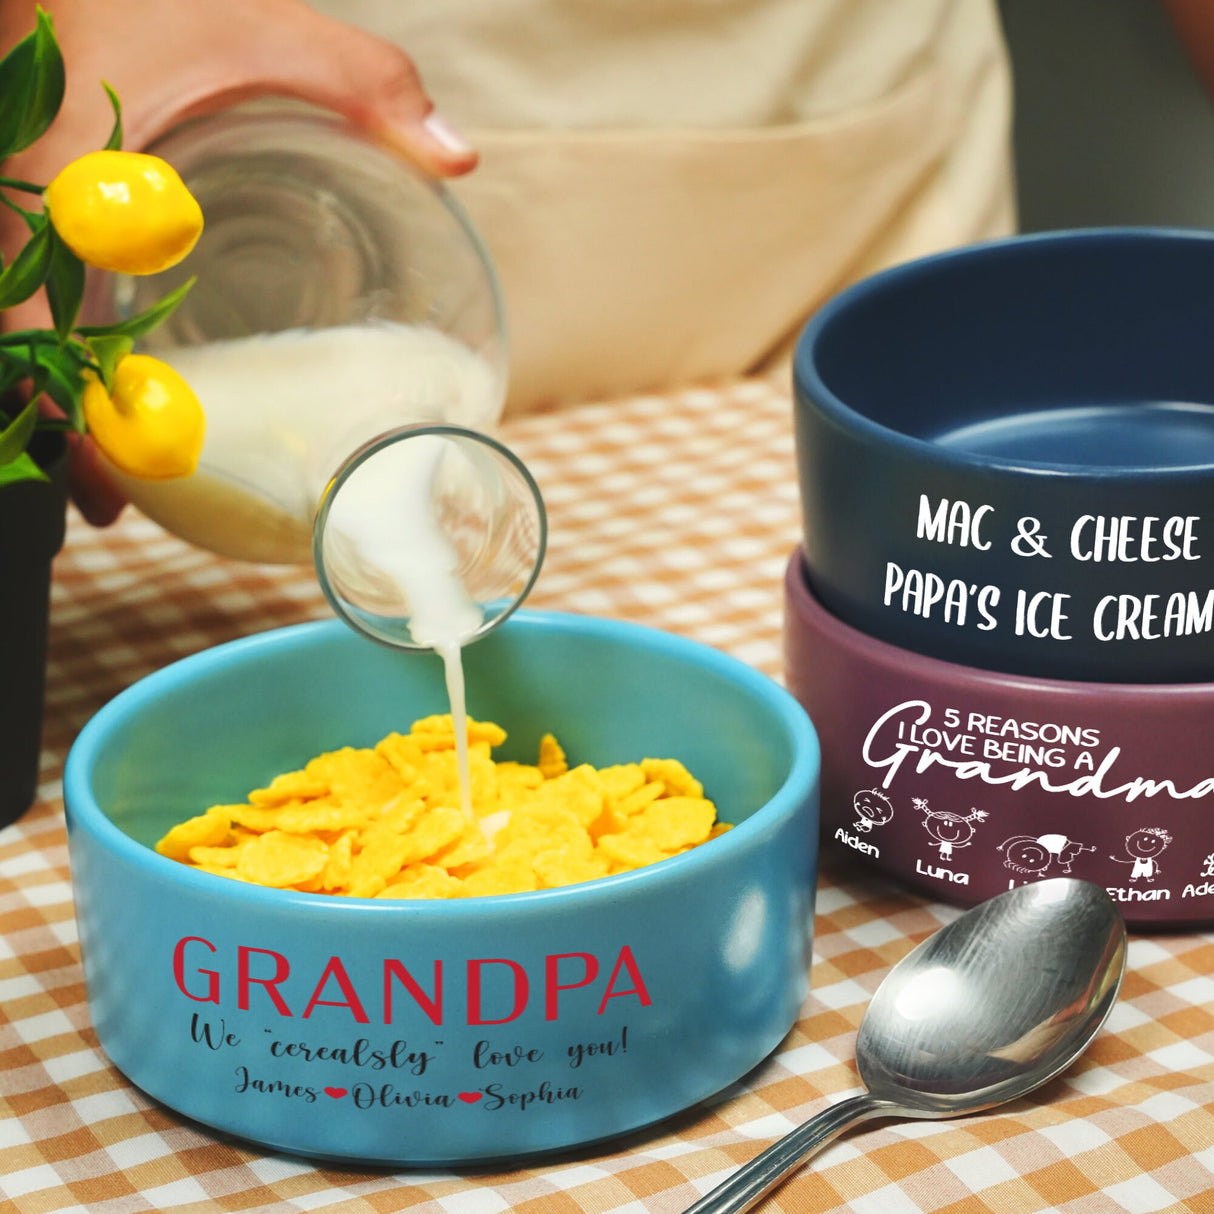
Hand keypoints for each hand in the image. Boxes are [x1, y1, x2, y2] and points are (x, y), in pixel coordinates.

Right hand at [1, 0, 476, 524]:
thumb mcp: (259, 24)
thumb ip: (363, 84)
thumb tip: (457, 159)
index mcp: (61, 168)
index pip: (32, 310)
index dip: (62, 402)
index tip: (109, 473)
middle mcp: (13, 195)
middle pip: (12, 340)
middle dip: (55, 425)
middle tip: (111, 497)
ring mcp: (7, 202)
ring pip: (8, 323)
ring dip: (47, 396)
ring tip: (104, 469)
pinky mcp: (20, 202)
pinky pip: (18, 287)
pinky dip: (42, 346)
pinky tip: (91, 384)